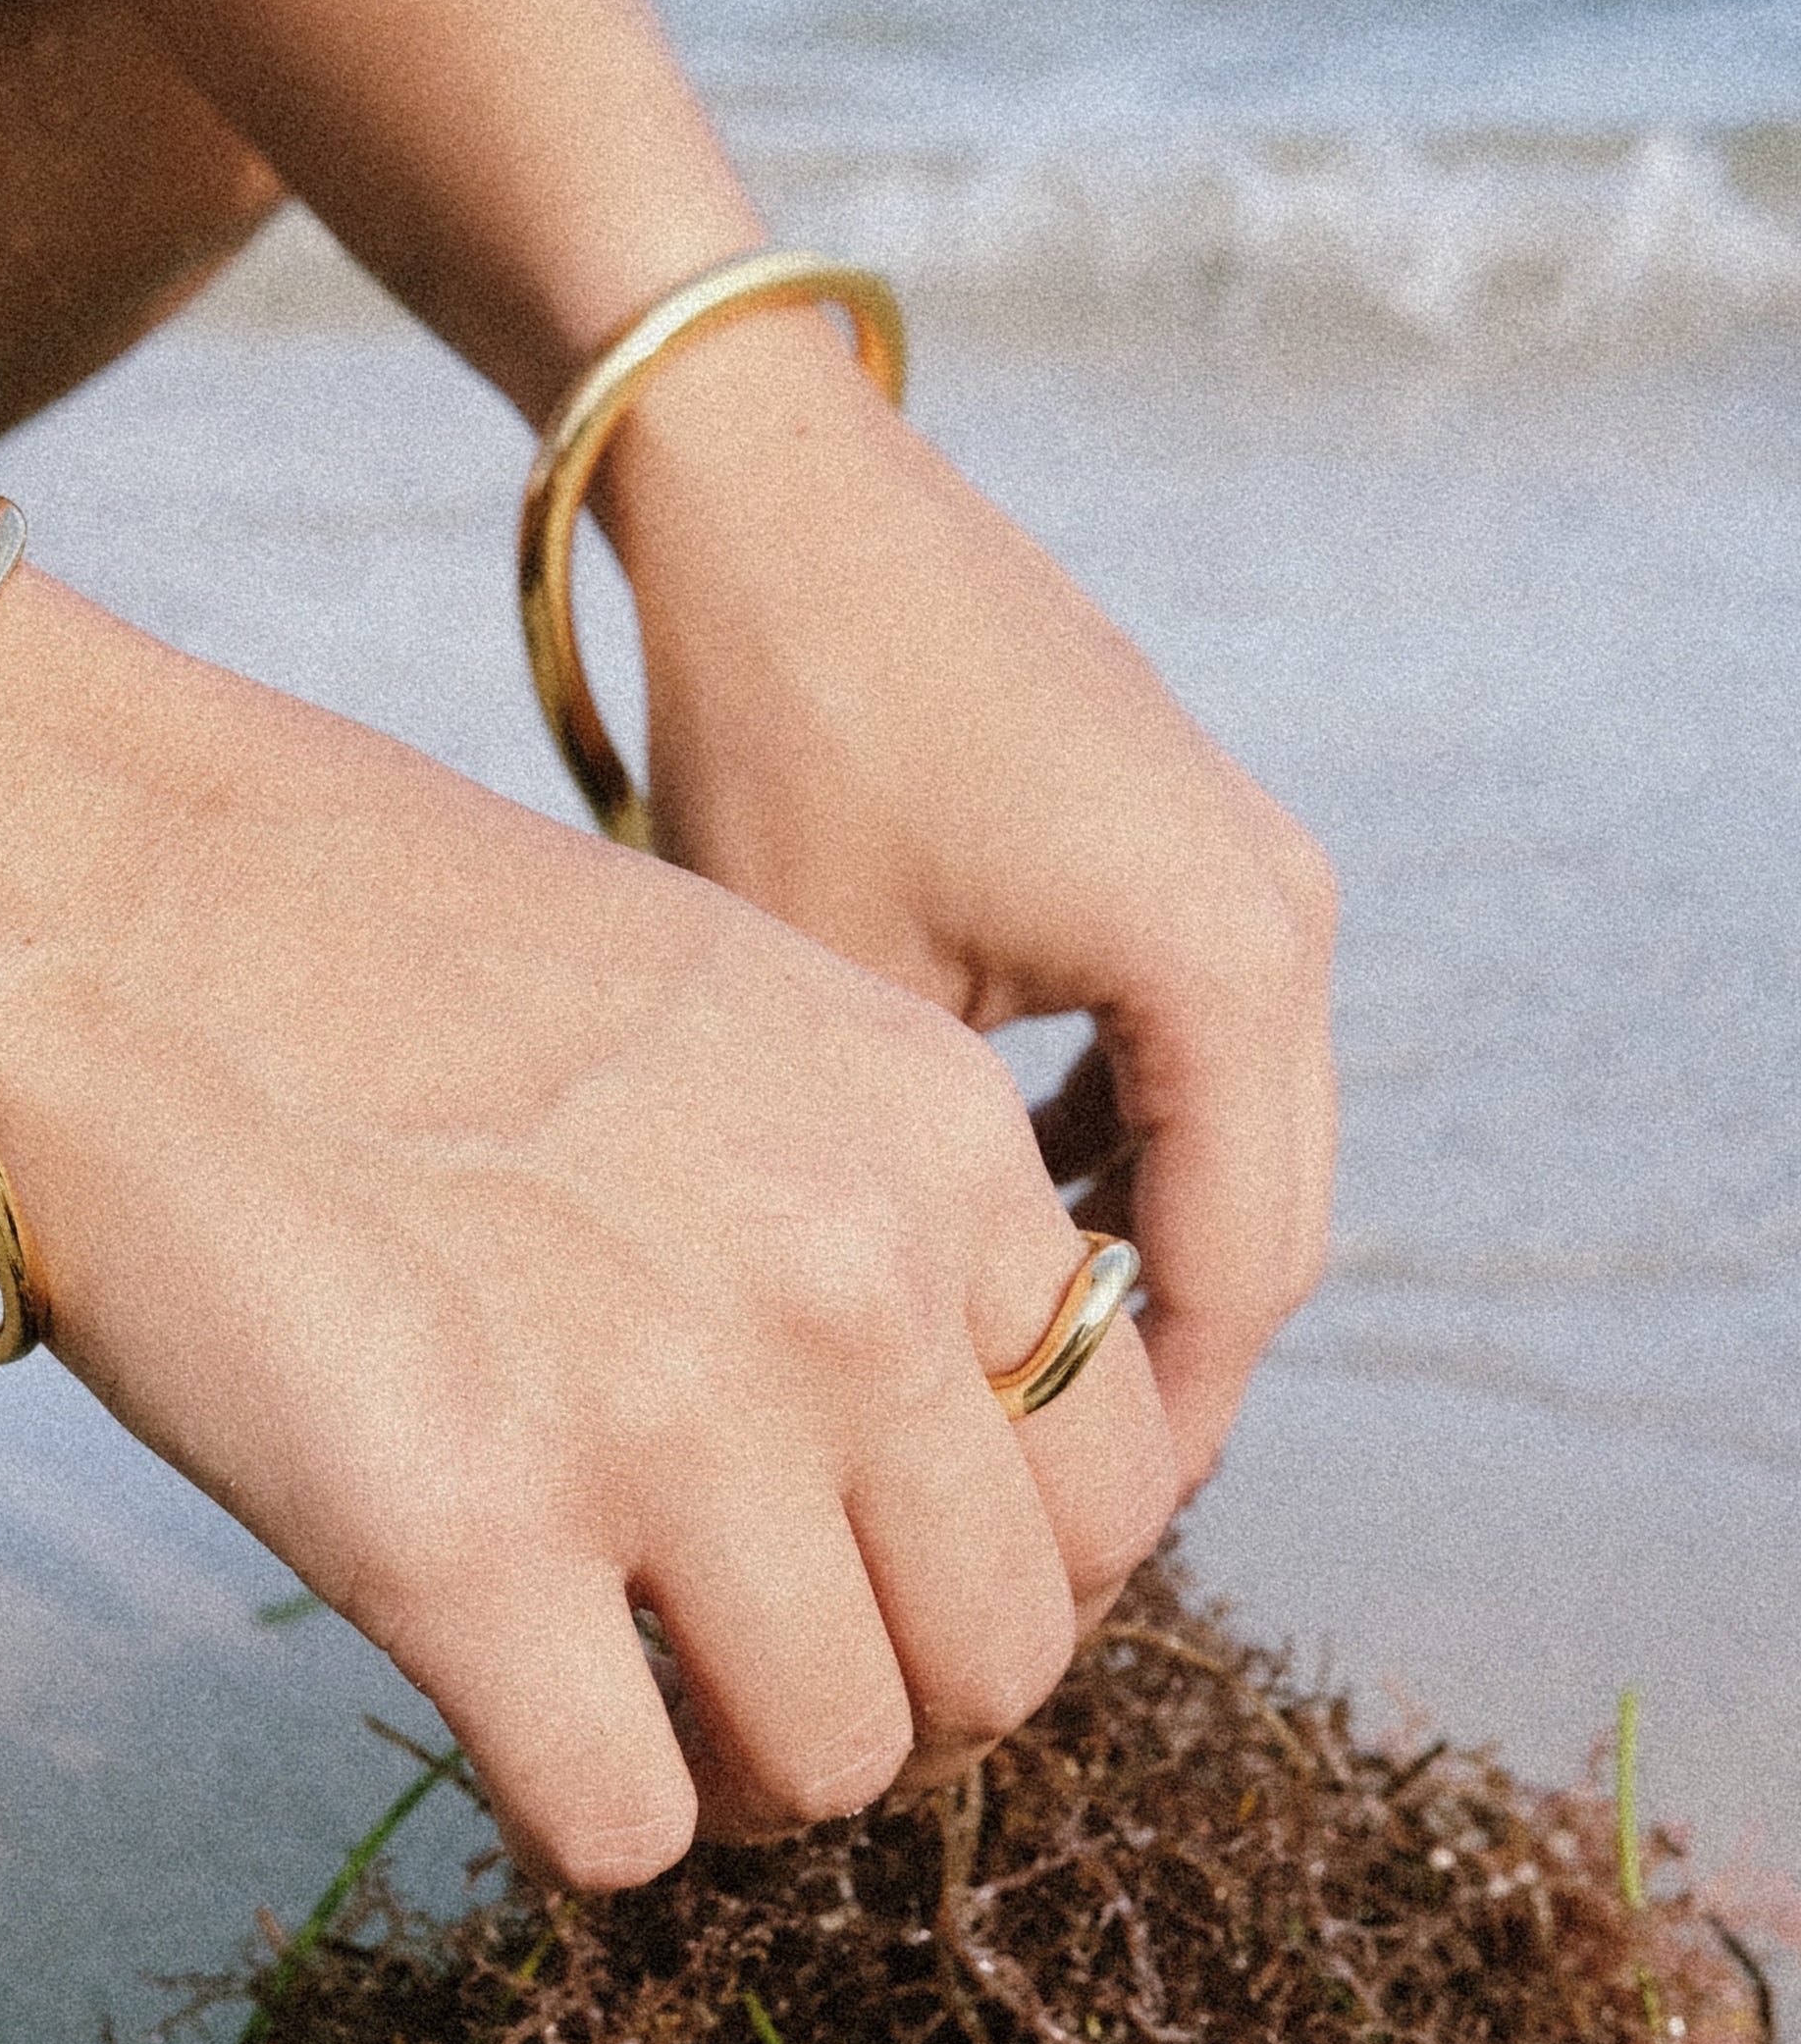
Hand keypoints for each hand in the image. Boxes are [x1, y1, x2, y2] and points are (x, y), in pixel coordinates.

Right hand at [0, 573, 1180, 1885]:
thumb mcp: (722, 1012)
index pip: (1118, 1478)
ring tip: (633, 1711)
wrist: (84, 889)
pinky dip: (578, 1822)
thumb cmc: (363, 943)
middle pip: (1003, 1657)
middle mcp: (845, 1282)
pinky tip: (507, 1726)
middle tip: (759, 1689)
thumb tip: (913, 1446)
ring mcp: (663, 1417)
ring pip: (831, 1765)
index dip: (1001, 1576)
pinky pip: (619, 1825)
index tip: (883, 1586)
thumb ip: (862, 1207)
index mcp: (933, 1139)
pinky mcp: (459, 1538)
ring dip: (737, 1777)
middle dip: (892, 1711)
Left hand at [598, 308, 1337, 1500]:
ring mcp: (1244, 874)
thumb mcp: (821, 998)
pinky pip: (1181, 1066)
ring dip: (1123, 1278)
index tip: (1031, 1561)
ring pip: (1225, 1154)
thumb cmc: (773, 719)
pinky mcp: (1180, 849)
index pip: (1231, 1282)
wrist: (769, 482)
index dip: (1136, 1443)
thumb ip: (901, 1199)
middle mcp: (1275, 917)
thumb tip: (902, 1408)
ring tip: (983, 1411)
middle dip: (1141, 1384)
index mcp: (1221, 960)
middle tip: (1005, 1520)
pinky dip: (1102, 1171)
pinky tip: (980, 1247)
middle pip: (1256, 1234)